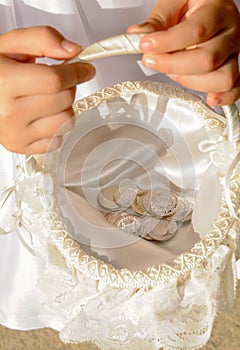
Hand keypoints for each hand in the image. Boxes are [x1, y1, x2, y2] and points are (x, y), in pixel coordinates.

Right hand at [0, 26, 94, 153]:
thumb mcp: (12, 45)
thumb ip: (42, 39)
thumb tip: (72, 50)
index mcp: (5, 83)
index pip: (55, 80)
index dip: (76, 72)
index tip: (85, 69)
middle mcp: (9, 113)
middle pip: (64, 101)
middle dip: (69, 87)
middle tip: (57, 82)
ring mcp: (15, 134)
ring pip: (66, 122)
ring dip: (64, 108)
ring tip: (47, 99)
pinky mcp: (21, 148)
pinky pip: (58, 140)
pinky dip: (56, 128)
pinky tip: (42, 116)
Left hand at [128, 0, 239, 105]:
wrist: (208, 4)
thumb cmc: (192, 3)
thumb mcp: (173, 2)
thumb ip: (156, 21)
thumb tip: (137, 36)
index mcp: (217, 10)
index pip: (196, 31)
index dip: (167, 43)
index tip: (145, 46)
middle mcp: (230, 32)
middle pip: (207, 59)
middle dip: (172, 65)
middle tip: (151, 60)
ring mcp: (233, 53)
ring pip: (222, 78)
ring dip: (191, 81)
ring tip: (173, 72)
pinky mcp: (231, 67)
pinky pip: (235, 87)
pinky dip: (224, 97)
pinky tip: (209, 98)